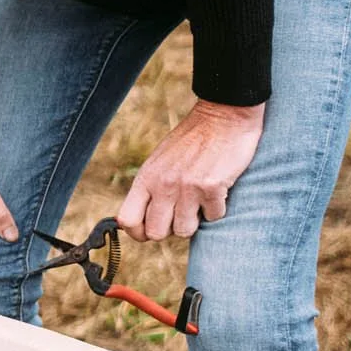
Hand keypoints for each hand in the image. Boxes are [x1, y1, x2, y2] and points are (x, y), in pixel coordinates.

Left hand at [116, 99, 263, 240]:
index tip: (150, 230)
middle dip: (169, 229)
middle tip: (180, 214)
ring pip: (184, 231)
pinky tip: (217, 190)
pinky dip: (217, 209)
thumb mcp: (160, 162)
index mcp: (146, 178)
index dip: (138, 233)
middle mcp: (162, 185)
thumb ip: (150, 189)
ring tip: (199, 201)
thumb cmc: (191, 142)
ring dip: (195, 221)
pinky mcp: (212, 188)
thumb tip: (138, 222)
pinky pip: (214, 218)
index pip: (128, 220)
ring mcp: (187, 188)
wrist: (222, 117)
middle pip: (156, 233)